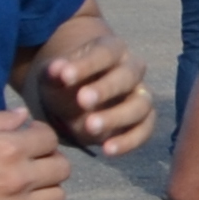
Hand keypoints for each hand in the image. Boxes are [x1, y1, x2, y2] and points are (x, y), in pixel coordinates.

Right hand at [0, 109, 69, 199]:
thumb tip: (24, 116)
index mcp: (8, 147)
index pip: (50, 138)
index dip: (41, 135)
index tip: (29, 139)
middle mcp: (18, 178)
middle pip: (62, 169)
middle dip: (50, 161)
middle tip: (33, 163)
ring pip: (57, 199)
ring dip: (46, 190)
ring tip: (28, 187)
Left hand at [28, 18, 153, 157]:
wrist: (73, 99)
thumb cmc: (65, 81)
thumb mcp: (53, 74)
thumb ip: (55, 72)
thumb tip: (57, 69)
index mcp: (112, 49)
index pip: (105, 52)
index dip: (87, 64)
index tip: (64, 77)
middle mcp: (132, 69)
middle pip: (128, 76)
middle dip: (106, 89)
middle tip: (82, 101)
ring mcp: (141, 95)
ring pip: (141, 105)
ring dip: (117, 117)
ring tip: (90, 128)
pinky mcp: (144, 120)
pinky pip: (144, 130)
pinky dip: (128, 141)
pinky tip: (106, 150)